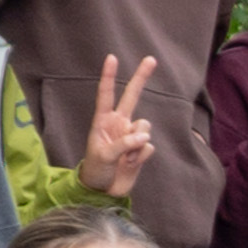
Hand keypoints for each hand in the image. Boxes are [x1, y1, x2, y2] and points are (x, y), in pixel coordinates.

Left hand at [77, 53, 157, 195]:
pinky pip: (148, 147)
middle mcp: (119, 124)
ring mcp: (132, 136)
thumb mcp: (104, 156)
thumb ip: (123, 144)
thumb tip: (144, 138)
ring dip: (136, 145)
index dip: (109, 76)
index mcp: (103, 121)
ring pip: (145, 128)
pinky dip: (140, 157)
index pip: (106, 94)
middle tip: (151, 59)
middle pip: (132, 96)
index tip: (112, 57)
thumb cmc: (96, 170)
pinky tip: (130, 164)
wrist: (104, 190)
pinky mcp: (142, 149)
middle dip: (141, 77)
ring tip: (124, 158)